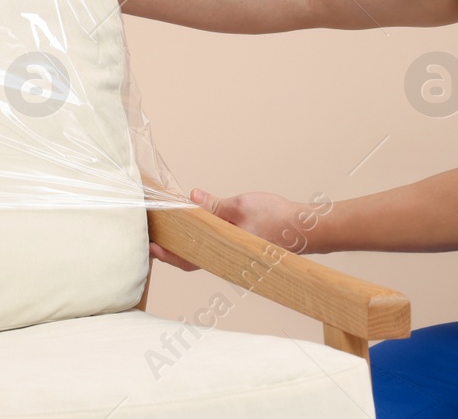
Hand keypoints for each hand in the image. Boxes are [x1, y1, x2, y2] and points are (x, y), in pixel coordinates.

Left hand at [149, 188, 333, 270]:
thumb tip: (192, 198)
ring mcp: (235, 258)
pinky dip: (204, 241)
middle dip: (173, 250)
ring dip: (188, 245)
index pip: (188, 259)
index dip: (168, 255)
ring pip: (205, 255)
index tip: (152, 247)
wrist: (305, 229)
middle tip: (154, 239)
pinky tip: (199, 229)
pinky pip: (217, 250)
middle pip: (193, 260)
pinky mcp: (242, 253)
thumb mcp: (241, 205)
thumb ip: (215, 205)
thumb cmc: (276, 218)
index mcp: (224, 252)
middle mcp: (228, 260)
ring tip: (172, 231)